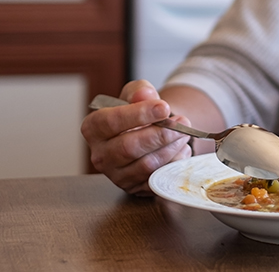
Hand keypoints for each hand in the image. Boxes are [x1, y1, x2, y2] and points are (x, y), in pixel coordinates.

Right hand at [80, 80, 191, 195]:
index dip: (139, 114)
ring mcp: (117, 175)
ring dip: (171, 148)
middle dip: (160, 134)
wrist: (148, 133)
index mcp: (94, 128)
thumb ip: (139, 91)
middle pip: (128, 148)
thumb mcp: (137, 94)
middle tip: (182, 123)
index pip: (111, 122)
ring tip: (184, 134)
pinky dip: (174, 163)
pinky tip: (181, 149)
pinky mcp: (135, 188)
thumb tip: (144, 94)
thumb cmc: (138, 113)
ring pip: (145, 165)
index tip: (164, 107)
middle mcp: (100, 155)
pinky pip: (158, 179)